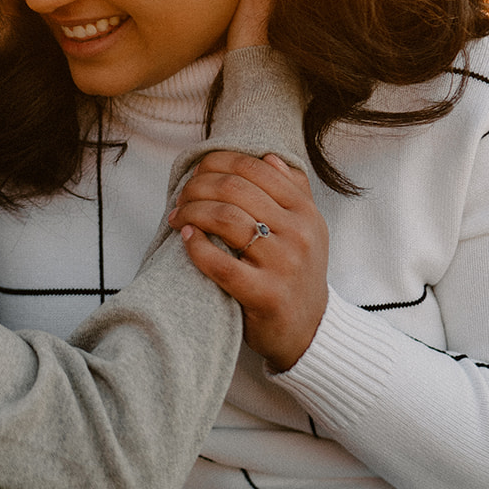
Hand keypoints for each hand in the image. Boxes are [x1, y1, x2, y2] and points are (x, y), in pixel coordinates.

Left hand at [168, 150, 328, 370]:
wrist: (310, 330)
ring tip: (178, 218)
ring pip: (226, 219)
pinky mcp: (265, 295)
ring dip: (192, 212)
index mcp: (306, 211)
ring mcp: (283, 264)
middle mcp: (299, 233)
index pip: (256, 168)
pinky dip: (196, 247)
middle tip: (181, 197)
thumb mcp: (307, 228)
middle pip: (236, 189)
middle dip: (198, 186)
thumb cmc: (297, 274)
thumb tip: (267, 157)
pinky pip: (220, 263)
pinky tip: (186, 239)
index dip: (218, 163)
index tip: (198, 173)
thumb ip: (292, 190)